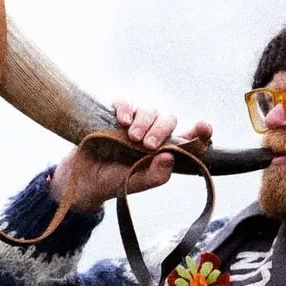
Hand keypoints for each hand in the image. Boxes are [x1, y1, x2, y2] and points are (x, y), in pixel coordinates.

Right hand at [48, 102, 212, 213]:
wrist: (81, 178)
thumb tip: (170, 157)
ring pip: (150, 110)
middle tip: (148, 145)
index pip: (189, 139)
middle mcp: (153, 135)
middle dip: (162, 130)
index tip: (204, 127)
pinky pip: (126, 101)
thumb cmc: (112, 182)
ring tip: (131, 137)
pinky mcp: (115, 114)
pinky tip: (122, 121)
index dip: (200, 133)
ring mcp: (135, 123)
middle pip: (169, 119)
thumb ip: (154, 175)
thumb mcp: (134, 183)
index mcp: (164, 152)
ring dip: (144, 121)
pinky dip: (126, 108)